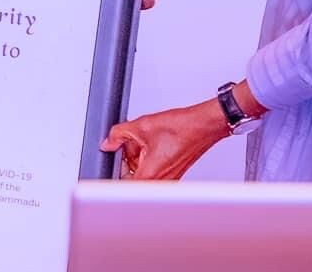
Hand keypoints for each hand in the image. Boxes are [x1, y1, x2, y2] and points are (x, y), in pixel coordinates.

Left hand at [100, 99, 230, 179]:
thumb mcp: (141, 126)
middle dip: (126, 160)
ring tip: (143, 142)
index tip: (113, 158)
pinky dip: (148, 157)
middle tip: (128, 144)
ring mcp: (167, 178)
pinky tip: (152, 144)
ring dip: (137, 158)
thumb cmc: (181, 128)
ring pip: (142, 173)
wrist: (203, 125)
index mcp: (150, 175)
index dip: (114, 170)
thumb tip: (108, 142)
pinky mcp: (172, 173)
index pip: (122, 185)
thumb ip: (118, 134)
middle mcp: (160, 181)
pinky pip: (152, 169)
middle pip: (131, 178)